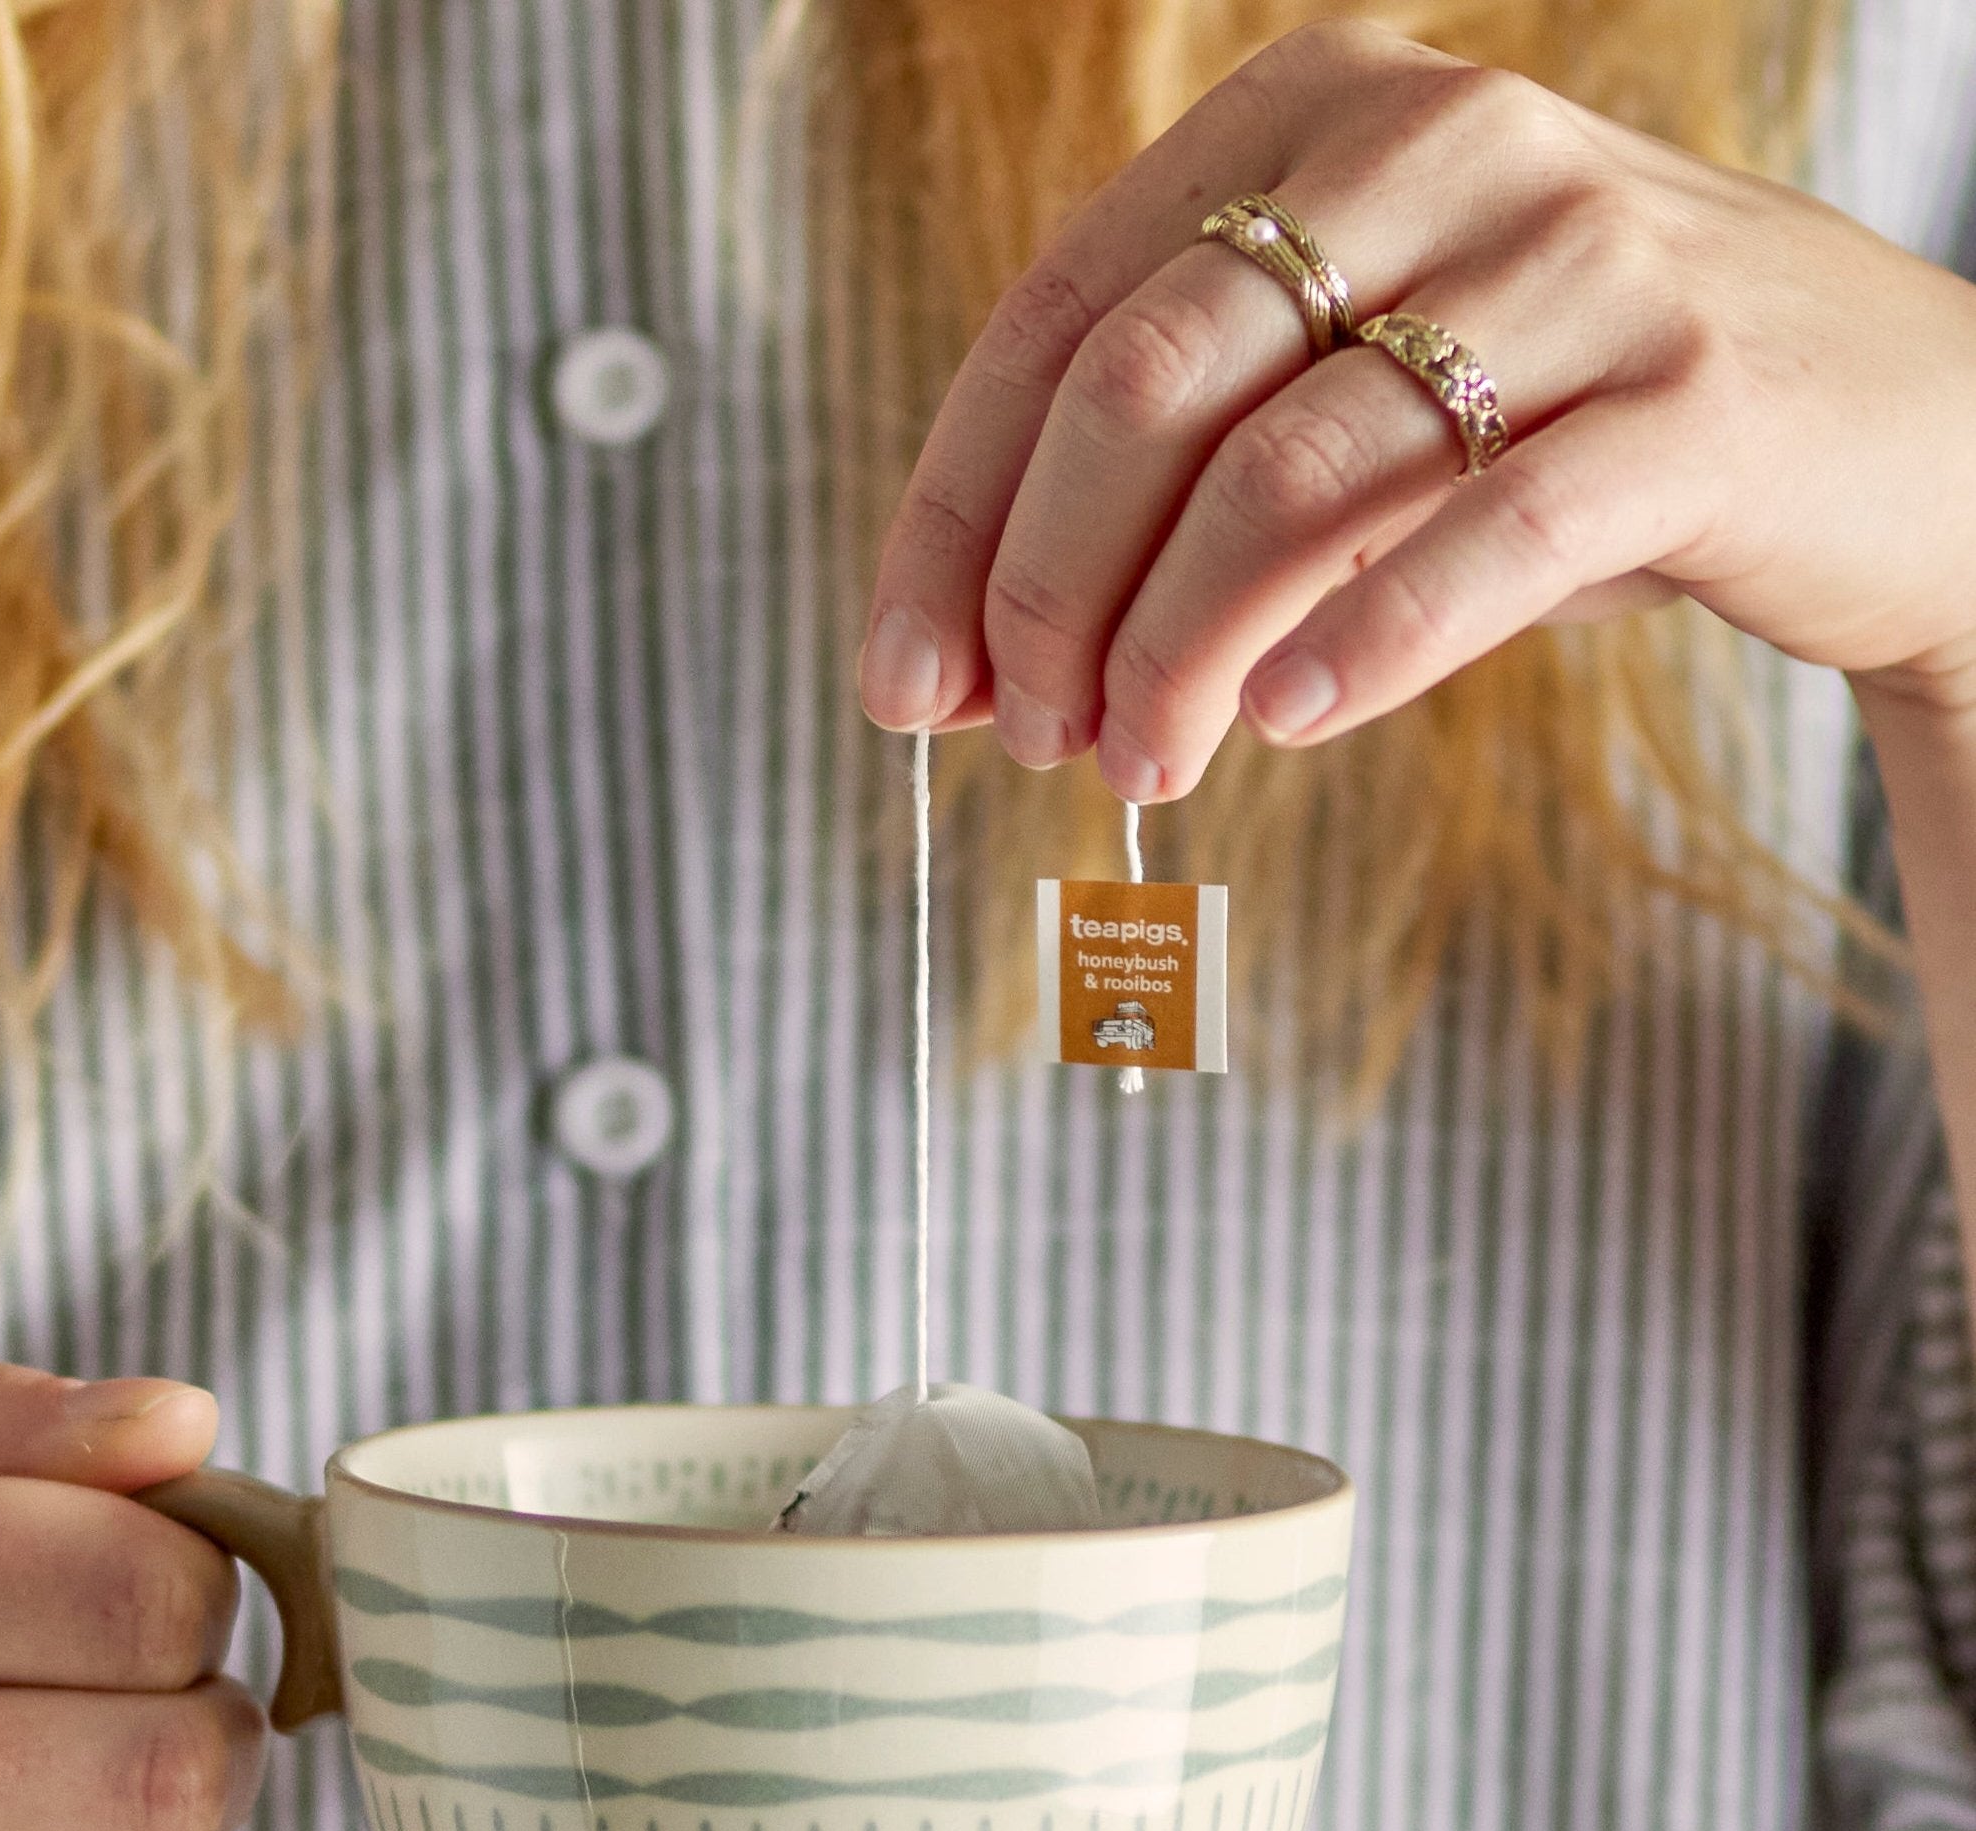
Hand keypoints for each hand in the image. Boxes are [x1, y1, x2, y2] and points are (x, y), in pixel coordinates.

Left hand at [858, 19, 1975, 793]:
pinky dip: (1365, 641)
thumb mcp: (1349, 406)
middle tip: (1029, 739)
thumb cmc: (1559, 420)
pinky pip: (1484, 532)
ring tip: (1143, 767)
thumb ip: (1177, 491)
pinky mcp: (1697, 398)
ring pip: (1288, 475)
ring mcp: (1579, 257)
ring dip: (1178, 654)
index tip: (903, 681)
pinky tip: (1287, 724)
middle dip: (1051, 591)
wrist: (1884, 432)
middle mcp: (1438, 143)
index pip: (1061, 321)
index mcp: (1314, 113)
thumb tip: (973, 664)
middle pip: (1148, 388)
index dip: (960, 520)